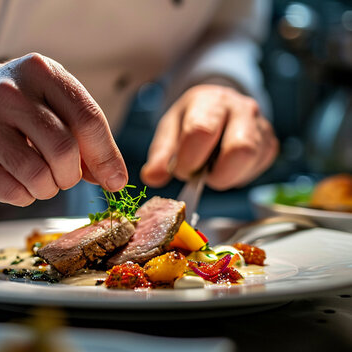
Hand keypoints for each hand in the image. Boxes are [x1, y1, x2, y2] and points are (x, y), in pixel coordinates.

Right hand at [0, 53, 126, 205]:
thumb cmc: (5, 113)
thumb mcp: (43, 105)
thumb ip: (79, 134)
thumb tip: (111, 176)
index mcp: (37, 71)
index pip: (87, 118)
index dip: (106, 156)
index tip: (115, 180)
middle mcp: (7, 92)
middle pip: (65, 150)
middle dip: (72, 176)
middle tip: (64, 178)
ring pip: (39, 175)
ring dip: (48, 189)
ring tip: (39, 181)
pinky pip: (12, 192)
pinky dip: (24, 196)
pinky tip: (16, 183)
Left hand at [140, 84, 277, 189]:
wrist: (218, 107)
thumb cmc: (191, 119)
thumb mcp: (169, 130)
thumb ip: (160, 155)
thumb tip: (152, 177)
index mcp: (211, 101)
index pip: (202, 132)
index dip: (189, 159)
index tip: (181, 168)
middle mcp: (242, 108)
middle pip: (240, 149)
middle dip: (216, 173)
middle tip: (200, 173)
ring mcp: (261, 126)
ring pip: (252, 161)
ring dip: (228, 175)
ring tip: (212, 168)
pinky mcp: (271, 144)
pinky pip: (258, 169)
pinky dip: (238, 175)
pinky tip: (226, 166)